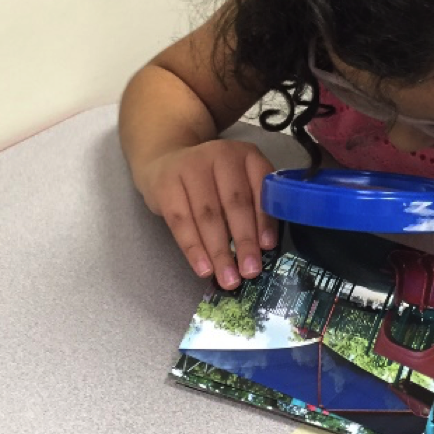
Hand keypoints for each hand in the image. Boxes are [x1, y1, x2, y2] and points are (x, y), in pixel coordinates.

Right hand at [137, 140, 276, 288]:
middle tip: (250, 272)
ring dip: (219, 251)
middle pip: (235, 203)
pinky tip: (203, 268)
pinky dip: (193, 248)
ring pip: (208, 215)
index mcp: (247, 155)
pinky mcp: (166, 183)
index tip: (268, 247)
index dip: (265, 220)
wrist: (167, 159)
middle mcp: (220, 155)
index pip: (260, 189)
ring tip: (229, 278)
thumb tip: (263, 248)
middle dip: (244, 241)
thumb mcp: (239, 180)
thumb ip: (254, 204)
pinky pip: (181, 221)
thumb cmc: (213, 179)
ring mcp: (191, 166)